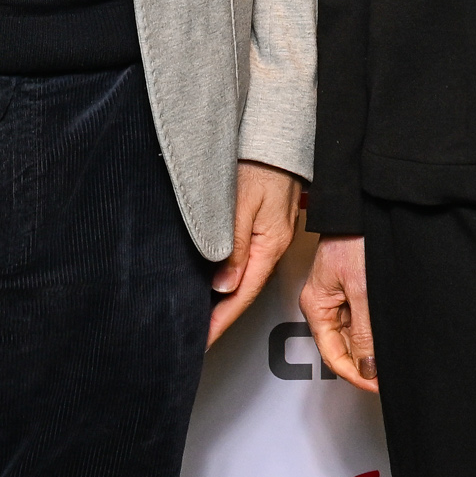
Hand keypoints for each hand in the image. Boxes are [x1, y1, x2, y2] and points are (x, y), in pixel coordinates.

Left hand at [208, 162, 304, 344]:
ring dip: (225, 298)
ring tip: (204, 315)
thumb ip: (234, 245)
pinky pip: (247, 260)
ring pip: (246, 277)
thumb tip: (224, 285)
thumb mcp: (241, 204)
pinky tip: (218, 281)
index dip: (222, 320)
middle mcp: (273, 244)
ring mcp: (271, 236)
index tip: (204, 339)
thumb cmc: (261, 162)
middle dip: (222, 316)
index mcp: (271, 245)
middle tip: (199, 335)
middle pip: (245, 291)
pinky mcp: (266, 225)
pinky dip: (231, 277)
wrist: (277, 137)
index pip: (242, 294)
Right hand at [299, 233, 376, 390]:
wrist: (361, 207)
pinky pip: (361, 317)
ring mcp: (336, 294)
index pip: (332, 355)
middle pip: (342, 346)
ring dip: (371, 346)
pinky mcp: (350, 285)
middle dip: (364, 363)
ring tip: (391, 354)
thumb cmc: (354, 237)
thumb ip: (363, 332)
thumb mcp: (361, 290)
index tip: (376, 386)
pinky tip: (388, 331)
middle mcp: (323, 302)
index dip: (355, 375)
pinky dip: (374, 328)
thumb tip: (367, 366)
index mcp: (315, 305)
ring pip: (353, 333)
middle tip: (387, 376)